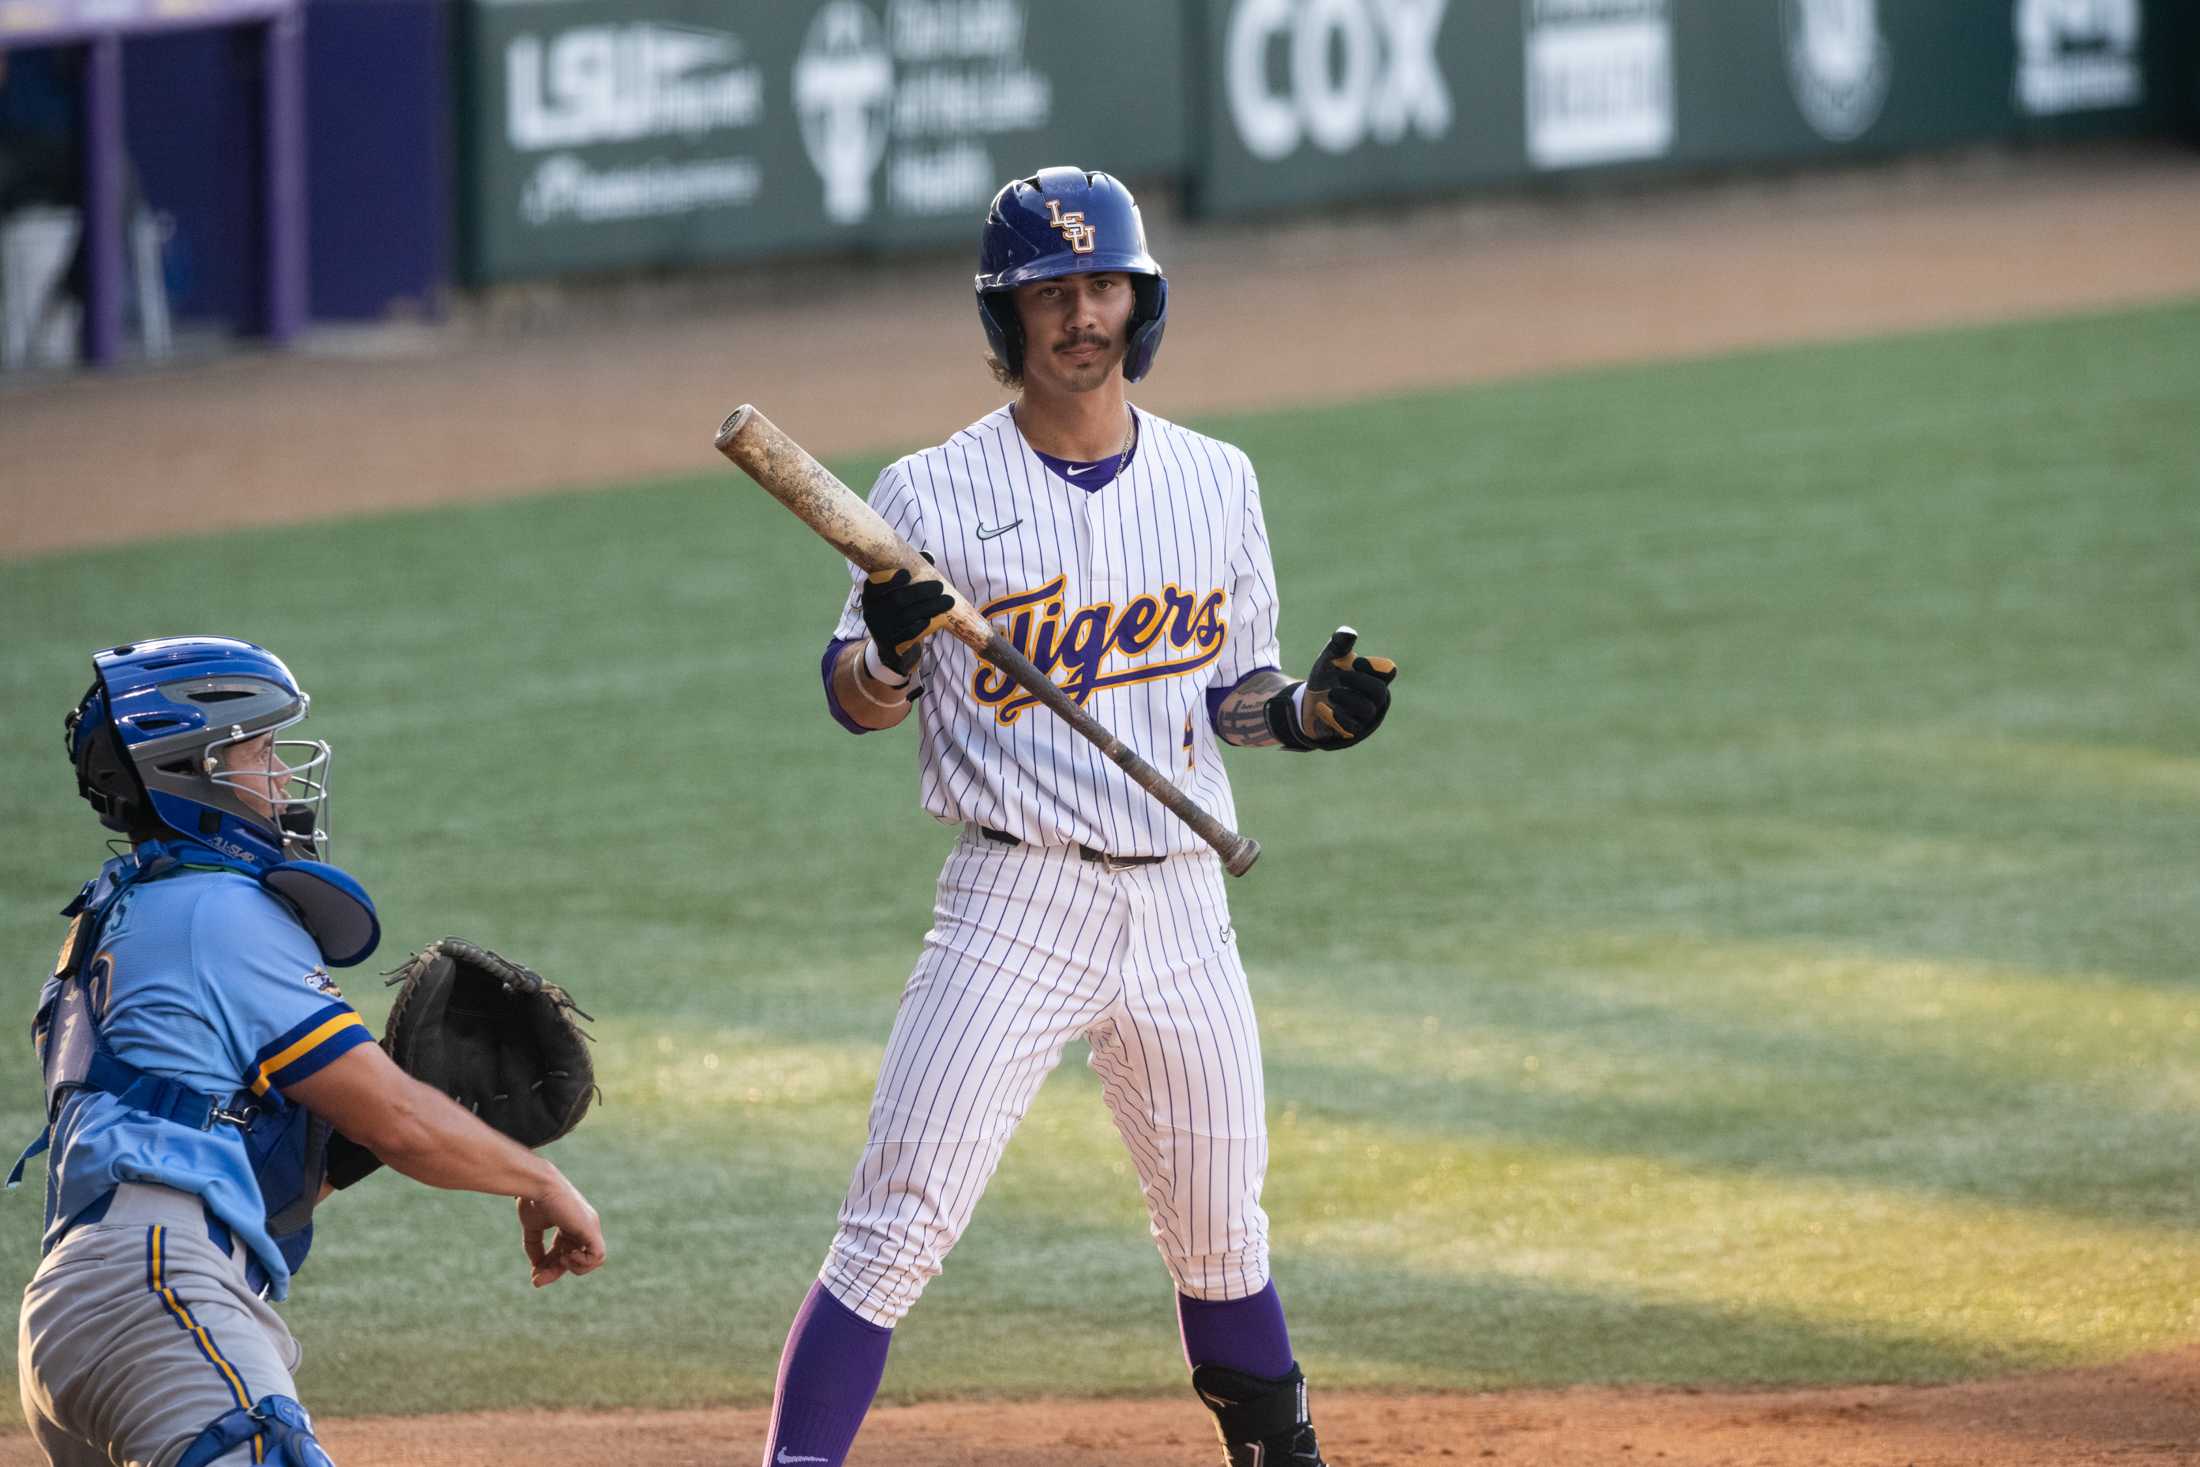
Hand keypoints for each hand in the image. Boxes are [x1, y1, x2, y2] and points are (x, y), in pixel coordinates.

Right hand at [518, 1177, 604, 1287]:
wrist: (539, 1186)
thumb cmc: (534, 1201)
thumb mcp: (532, 1228)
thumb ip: (535, 1247)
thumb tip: (537, 1267)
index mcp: (570, 1227)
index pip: (565, 1254)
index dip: (550, 1269)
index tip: (534, 1276)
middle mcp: (583, 1228)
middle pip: (575, 1260)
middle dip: (554, 1273)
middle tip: (537, 1281)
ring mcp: (589, 1228)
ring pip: (592, 1261)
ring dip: (573, 1268)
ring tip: (558, 1261)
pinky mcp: (591, 1229)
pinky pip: (598, 1256)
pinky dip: (583, 1263)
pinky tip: (567, 1256)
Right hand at [861, 558, 953, 676]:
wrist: (890, 648)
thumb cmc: (897, 612)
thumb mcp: (898, 594)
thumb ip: (911, 574)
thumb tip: (928, 556)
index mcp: (870, 597)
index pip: (873, 586)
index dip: (889, 580)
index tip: (907, 573)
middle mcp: (872, 613)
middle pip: (897, 600)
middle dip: (921, 592)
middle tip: (940, 587)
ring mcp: (880, 631)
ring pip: (908, 617)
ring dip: (930, 607)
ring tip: (948, 601)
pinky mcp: (891, 645)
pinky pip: (909, 634)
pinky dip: (923, 625)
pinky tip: (935, 618)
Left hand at [1270, 627, 1397, 749]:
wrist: (1306, 703)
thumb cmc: (1326, 678)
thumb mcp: (1329, 659)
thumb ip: (1338, 646)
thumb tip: (1348, 633)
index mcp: (1375, 678)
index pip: (1388, 671)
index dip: (1375, 666)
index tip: (1355, 661)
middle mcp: (1375, 700)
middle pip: (1379, 692)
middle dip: (1359, 682)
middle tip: (1339, 676)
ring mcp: (1365, 719)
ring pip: (1366, 710)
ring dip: (1347, 699)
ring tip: (1331, 693)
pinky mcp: (1351, 734)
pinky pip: (1351, 728)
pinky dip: (1336, 716)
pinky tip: (1322, 708)